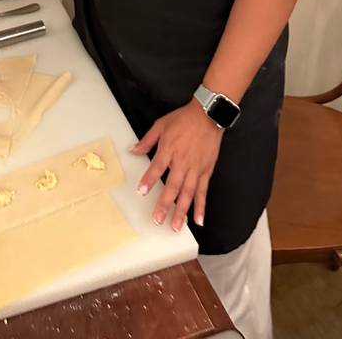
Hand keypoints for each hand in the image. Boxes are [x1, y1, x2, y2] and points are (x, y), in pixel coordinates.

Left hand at [130, 100, 222, 231]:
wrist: (208, 114)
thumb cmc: (184, 119)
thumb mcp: (161, 124)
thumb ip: (147, 140)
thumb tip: (133, 150)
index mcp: (169, 149)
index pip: (157, 167)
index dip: (149, 179)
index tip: (142, 192)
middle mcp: (183, 161)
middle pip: (173, 186)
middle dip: (165, 204)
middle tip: (158, 220)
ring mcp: (196, 168)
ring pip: (188, 193)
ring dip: (182, 211)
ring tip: (175, 226)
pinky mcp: (207, 171)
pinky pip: (203, 191)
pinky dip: (201, 206)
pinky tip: (198, 220)